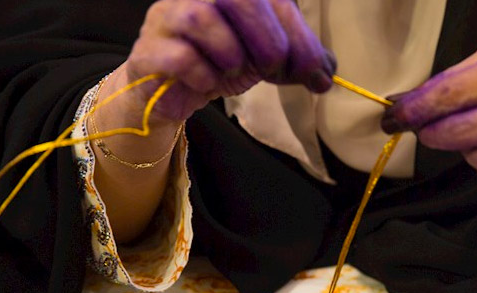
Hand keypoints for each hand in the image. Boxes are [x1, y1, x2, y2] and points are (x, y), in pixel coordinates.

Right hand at [115, 0, 334, 123]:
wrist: (174, 92)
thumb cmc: (221, 63)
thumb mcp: (268, 57)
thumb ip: (300, 59)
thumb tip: (327, 74)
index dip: (300, 36)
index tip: (316, 73)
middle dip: (269, 41)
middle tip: (274, 70)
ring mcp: (167, 15)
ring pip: (202, 17)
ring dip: (231, 55)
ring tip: (234, 71)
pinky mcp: (149, 49)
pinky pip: (180, 56)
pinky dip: (204, 75)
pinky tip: (207, 82)